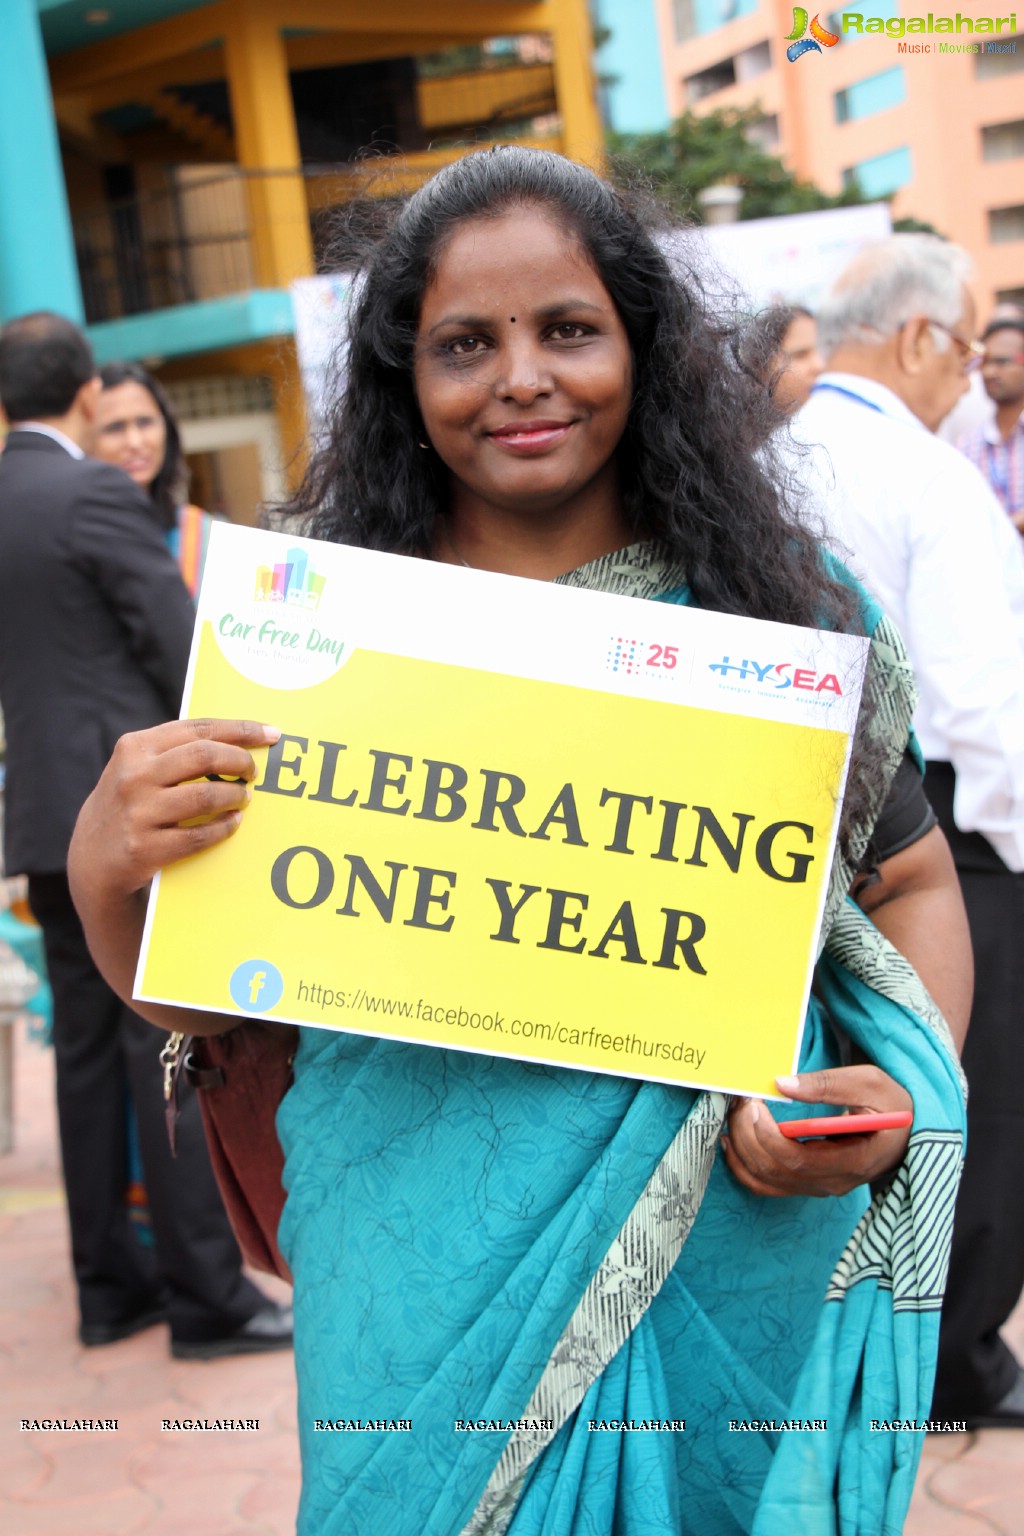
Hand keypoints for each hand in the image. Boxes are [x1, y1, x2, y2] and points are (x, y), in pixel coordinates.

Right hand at [69, 718, 279, 901]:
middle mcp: (134, 776)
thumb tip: (238, 739)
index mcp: (136, 747)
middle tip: (254, 772)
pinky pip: (200, 835)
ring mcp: (138, 812)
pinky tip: (233, 822)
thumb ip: (175, 750)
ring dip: (235, 797)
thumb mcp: (137, 767)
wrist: (92, 857)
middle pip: (205, 756)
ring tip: (244, 798)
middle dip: (240, 762)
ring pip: (206, 796)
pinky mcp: (145, 848)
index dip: (241, 730)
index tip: (271, 734)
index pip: (199, 728)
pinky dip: (224, 828)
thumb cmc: (130, 803)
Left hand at [721, 1065, 912, 1197]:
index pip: (798, 1161)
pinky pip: (770, 1185)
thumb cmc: (892, 1104)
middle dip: (749, 1135)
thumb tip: (780, 1084)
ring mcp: (821, 1186)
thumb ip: (826, 1085)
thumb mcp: (869, 1083)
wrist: (909, 1130)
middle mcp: (835, 1182)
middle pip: (776, 1171)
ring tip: (735, 1115)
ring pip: (768, 1180)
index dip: (768, 1136)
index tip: (755, 1104)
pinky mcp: (811, 1183)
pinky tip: (733, 1143)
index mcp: (854, 1161)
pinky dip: (745, 1167)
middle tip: (741, 1101)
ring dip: (743, 1149)